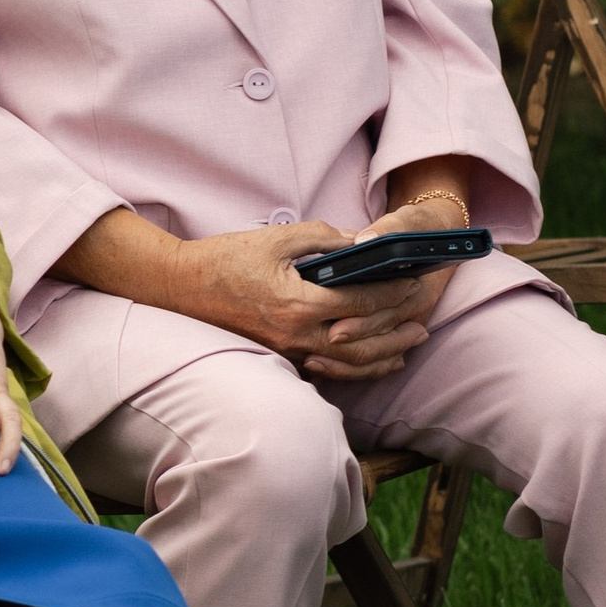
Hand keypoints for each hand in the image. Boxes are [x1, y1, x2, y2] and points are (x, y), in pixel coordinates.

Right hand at [167, 218, 438, 382]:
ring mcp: (289, 353)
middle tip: (424, 308)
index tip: (414, 280)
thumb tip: (362, 243)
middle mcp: (297, 336)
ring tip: (414, 340)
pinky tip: (381, 358)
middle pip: (365, 338)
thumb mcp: (277, 238)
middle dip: (399, 323)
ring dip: (388, 352)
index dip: (393, 292)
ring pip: (352, 363)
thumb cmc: (225, 260)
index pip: (361, 301)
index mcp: (298, 304)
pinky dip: (361, 367)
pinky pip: (332, 369)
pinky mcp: (283, 359)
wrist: (181, 288)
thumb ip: (324, 238)